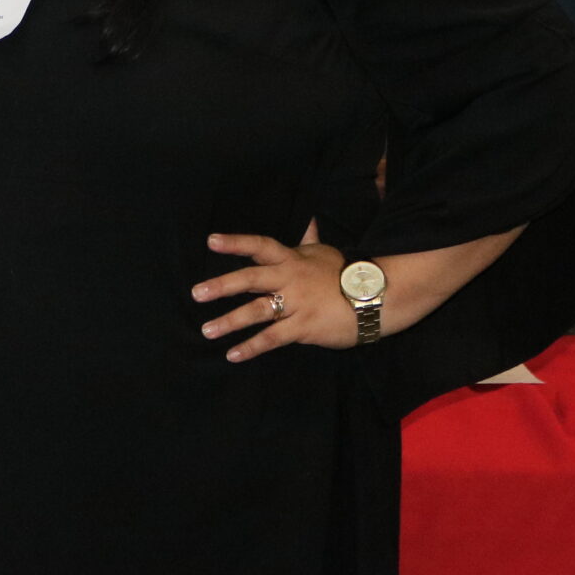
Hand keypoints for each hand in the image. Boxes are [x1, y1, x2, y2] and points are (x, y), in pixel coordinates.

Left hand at [192, 220, 352, 361]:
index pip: (260, 246)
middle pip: (251, 279)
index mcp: (292, 259)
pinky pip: (273, 338)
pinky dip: (251, 347)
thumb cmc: (347, 275)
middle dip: (222, 285)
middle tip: (197, 293)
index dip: (236, 243)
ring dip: (230, 321)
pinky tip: (233, 354)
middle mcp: (290, 279)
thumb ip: (309, 240)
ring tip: (207, 330)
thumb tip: (309, 220)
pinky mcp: (304, 327)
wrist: (377, 298)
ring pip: (257, 311)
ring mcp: (296, 304)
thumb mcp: (325, 253)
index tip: (210, 241)